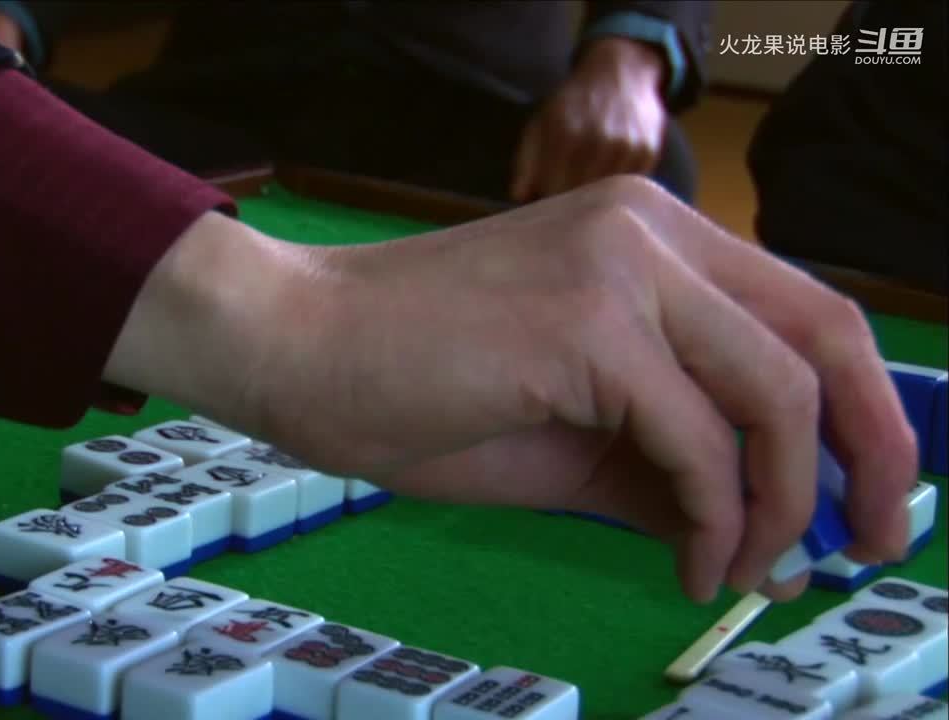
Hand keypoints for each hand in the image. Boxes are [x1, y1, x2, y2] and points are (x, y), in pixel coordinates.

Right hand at [105, 177, 915, 604]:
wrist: (294, 348)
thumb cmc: (413, 387)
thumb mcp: (571, 432)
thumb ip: (668, 466)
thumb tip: (762, 539)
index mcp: (651, 238)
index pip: (805, 313)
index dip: (857, 413)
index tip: (861, 499)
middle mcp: (651, 231)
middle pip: (826, 336)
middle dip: (872, 455)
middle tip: (872, 541)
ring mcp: (621, 268)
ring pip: (774, 395)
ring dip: (782, 505)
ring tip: (746, 572)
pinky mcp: (585, 323)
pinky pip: (697, 440)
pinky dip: (715, 518)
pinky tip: (692, 566)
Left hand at [512, 37, 668, 200]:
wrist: (621, 73)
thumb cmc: (574, 104)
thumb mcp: (541, 124)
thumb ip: (526, 162)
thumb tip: (520, 198)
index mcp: (565, 134)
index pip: (554, 190)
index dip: (551, 203)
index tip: (549, 206)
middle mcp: (598, 140)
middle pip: (581, 195)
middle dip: (572, 203)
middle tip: (569, 200)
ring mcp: (626, 147)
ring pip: (607, 195)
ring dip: (597, 197)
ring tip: (589, 184)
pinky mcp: (647, 152)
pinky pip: (629, 186)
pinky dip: (618, 187)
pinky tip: (610, 172)